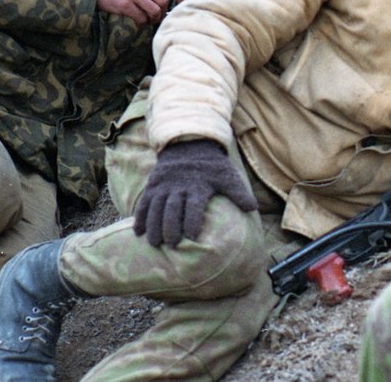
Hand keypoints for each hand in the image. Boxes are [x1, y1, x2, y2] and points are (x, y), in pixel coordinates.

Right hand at [97, 0, 189, 25]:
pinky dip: (142, 23)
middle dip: (163, 13)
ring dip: (153, 20)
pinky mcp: (124, 5)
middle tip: (157, 17)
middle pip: (163, 1)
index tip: (184, 3)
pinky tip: (138, 22)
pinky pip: (141, 18)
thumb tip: (165, 1)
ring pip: (154, 11)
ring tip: (148, 21)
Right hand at [133, 139, 258, 246]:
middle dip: (171, 227)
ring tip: (154, 243)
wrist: (190, 145)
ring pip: (156, 207)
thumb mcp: (228, 176)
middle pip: (172, 208)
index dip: (193, 221)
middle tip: (172, 244)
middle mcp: (179, 187)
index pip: (194, 206)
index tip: (192, 237)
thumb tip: (253, 208)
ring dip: (154, 225)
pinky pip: (144, 202)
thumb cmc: (212, 167)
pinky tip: (137, 231)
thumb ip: (239, 193)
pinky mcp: (153, 186)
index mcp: (198, 186)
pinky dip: (140, 216)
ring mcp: (164, 186)